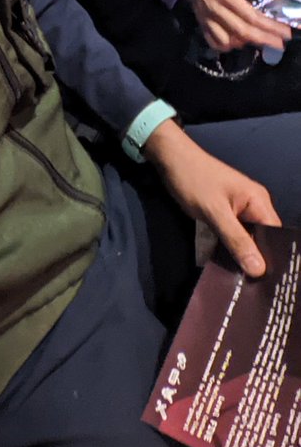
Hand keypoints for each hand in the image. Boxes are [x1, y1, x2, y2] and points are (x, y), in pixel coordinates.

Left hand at [144, 119, 280, 276]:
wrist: (170, 157)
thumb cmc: (193, 180)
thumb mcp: (214, 212)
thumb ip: (236, 240)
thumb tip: (259, 270)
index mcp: (259, 201)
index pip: (276, 236)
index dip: (274, 258)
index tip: (269, 283)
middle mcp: (254, 205)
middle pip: (263, 239)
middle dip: (258, 260)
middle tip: (254, 288)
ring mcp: (239, 208)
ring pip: (247, 238)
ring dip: (242, 256)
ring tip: (241, 283)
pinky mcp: (225, 212)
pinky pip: (234, 234)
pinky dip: (230, 247)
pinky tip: (228, 266)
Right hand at [179, 0, 291, 52]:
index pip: (252, 17)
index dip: (269, 27)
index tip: (284, 33)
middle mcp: (219, 11)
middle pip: (243, 31)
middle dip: (264, 39)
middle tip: (279, 44)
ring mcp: (210, 21)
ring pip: (229, 40)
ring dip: (246, 43)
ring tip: (259, 41)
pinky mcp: (203, 27)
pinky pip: (216, 43)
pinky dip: (228, 46)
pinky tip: (237, 42)